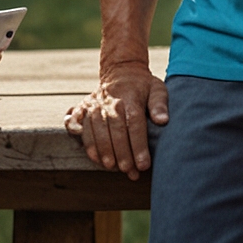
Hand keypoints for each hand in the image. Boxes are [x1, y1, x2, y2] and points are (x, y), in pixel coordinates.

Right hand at [64, 60, 168, 179]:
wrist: (121, 71)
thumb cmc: (142, 85)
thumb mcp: (157, 88)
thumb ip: (160, 104)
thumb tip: (163, 121)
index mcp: (130, 97)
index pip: (134, 123)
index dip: (138, 145)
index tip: (143, 164)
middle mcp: (110, 101)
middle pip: (115, 129)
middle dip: (121, 153)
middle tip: (128, 170)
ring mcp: (94, 104)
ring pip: (97, 130)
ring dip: (104, 150)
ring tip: (112, 167)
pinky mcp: (83, 108)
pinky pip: (79, 126)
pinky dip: (86, 142)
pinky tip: (95, 157)